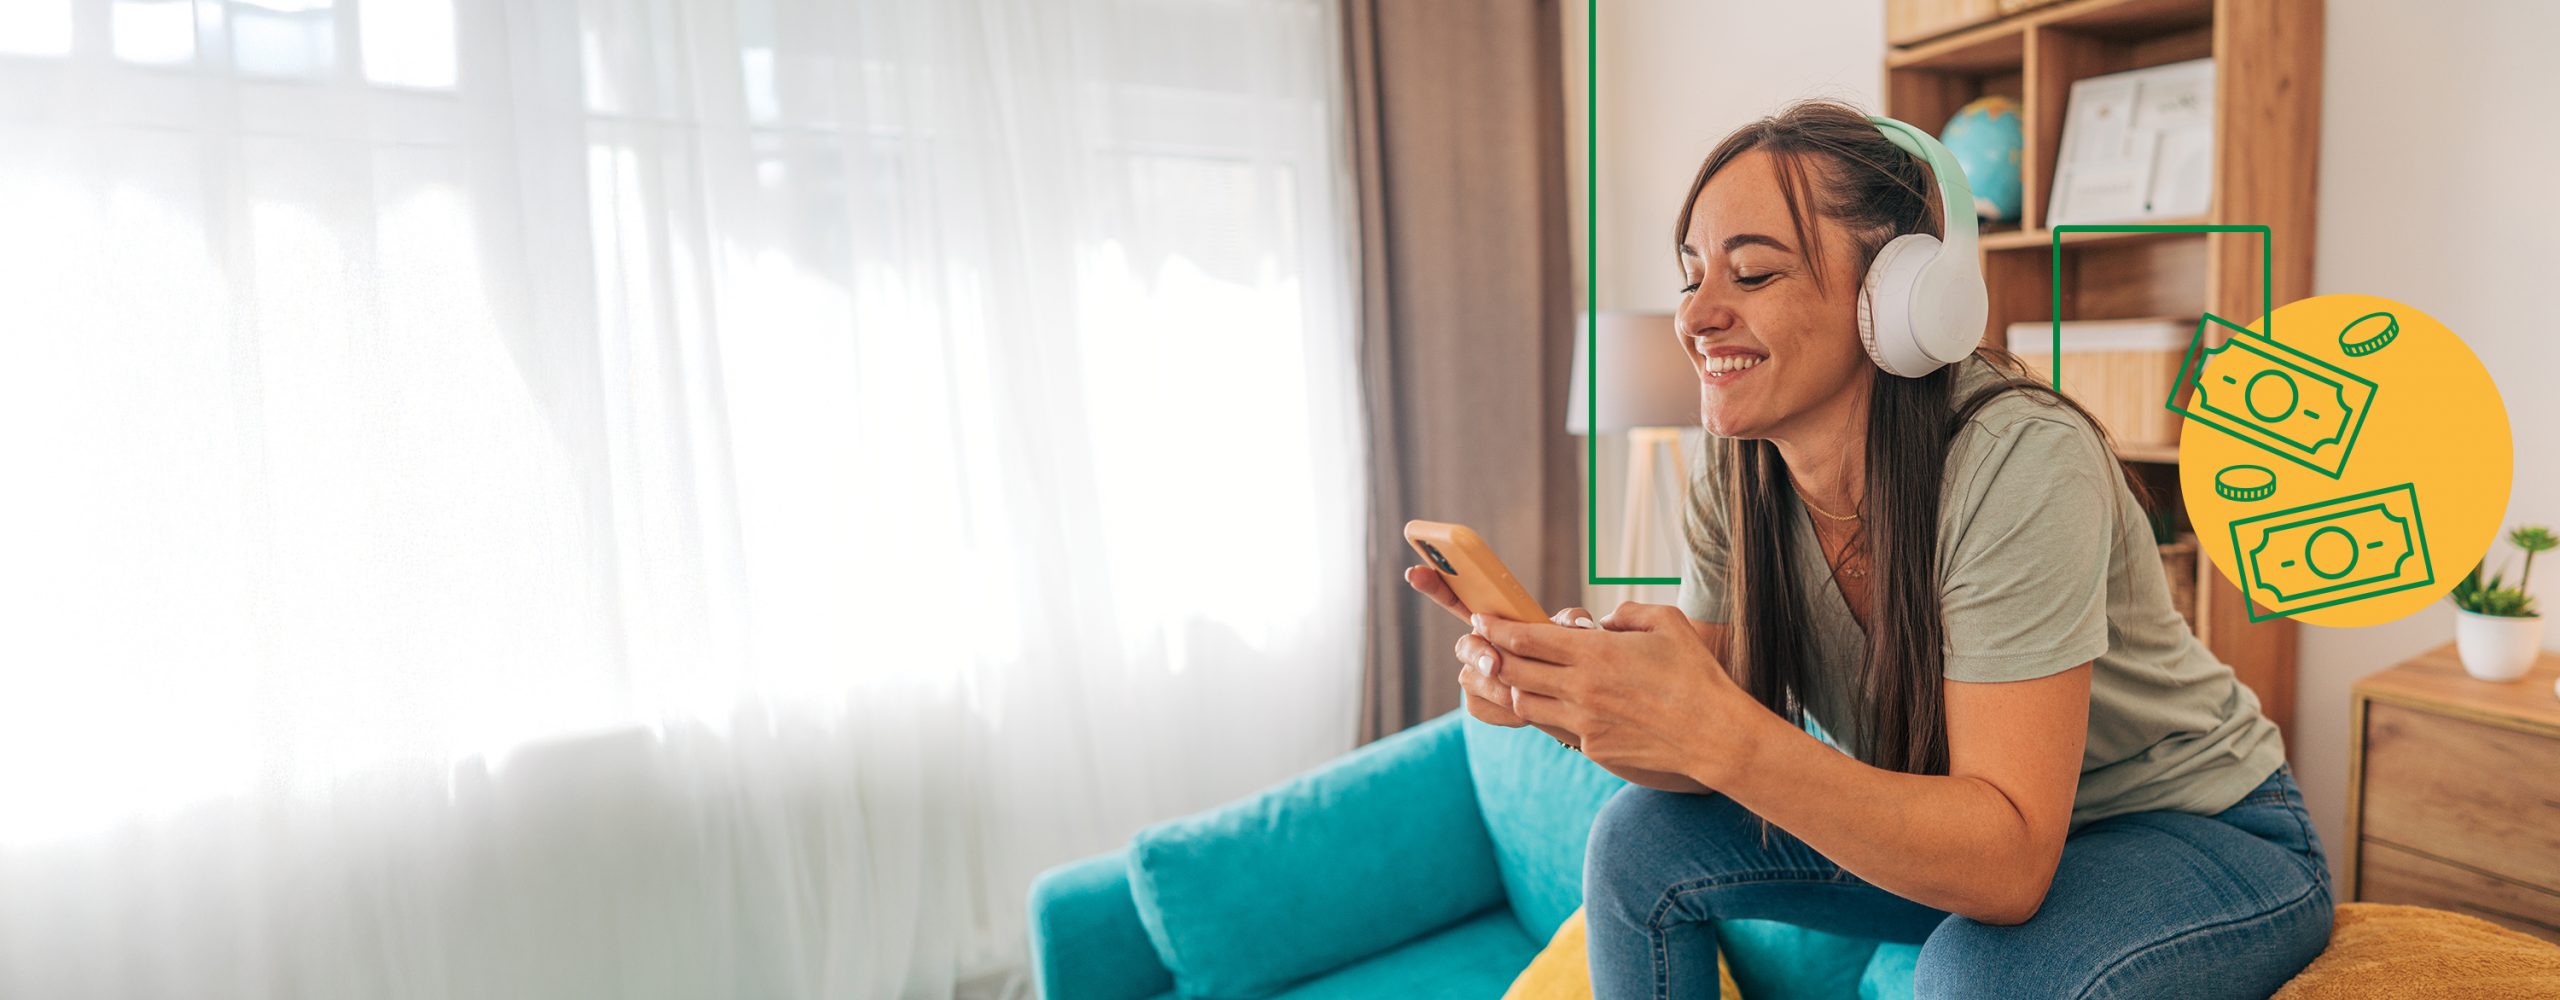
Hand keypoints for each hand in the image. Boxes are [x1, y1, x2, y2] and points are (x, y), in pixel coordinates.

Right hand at [1408, 565, 1597, 737]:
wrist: (1572, 705)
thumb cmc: (1567, 660)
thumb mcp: (1574, 633)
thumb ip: (1572, 622)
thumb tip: (1577, 625)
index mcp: (1495, 621)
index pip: (1459, 598)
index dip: (1435, 584)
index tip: (1414, 573)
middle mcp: (1477, 645)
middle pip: (1465, 645)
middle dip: (1478, 654)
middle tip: (1495, 665)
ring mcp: (1473, 674)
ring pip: (1472, 679)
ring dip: (1499, 688)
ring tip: (1527, 695)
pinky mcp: (1476, 703)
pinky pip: (1479, 706)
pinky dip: (1504, 712)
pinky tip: (1525, 714)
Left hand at [1477, 602, 1753, 783]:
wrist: (1714, 736)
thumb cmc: (1695, 674)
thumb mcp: (1666, 623)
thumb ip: (1626, 613)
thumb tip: (1602, 622)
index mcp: (1595, 654)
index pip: (1526, 639)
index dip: (1497, 629)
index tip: (1480, 621)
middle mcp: (1580, 690)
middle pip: (1514, 671)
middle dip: (1489, 656)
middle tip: (1477, 646)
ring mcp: (1583, 723)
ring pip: (1526, 703)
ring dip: (1514, 687)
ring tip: (1510, 675)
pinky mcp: (1593, 748)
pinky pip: (1558, 727)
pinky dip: (1550, 712)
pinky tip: (1554, 702)